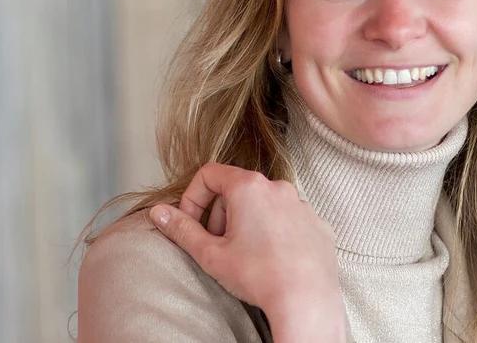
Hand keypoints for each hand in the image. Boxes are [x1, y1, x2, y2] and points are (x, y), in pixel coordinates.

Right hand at [149, 162, 346, 342]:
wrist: (305, 301)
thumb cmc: (260, 276)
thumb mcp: (210, 254)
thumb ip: (181, 229)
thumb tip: (159, 213)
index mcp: (249, 187)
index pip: (209, 174)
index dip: (193, 197)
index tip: (192, 223)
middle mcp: (278, 188)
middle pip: (237, 189)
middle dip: (220, 214)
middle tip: (218, 245)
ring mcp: (301, 205)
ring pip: (264, 205)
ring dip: (248, 223)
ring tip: (245, 256)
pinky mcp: (317, 224)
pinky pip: (289, 220)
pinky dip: (275, 233)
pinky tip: (272, 259)